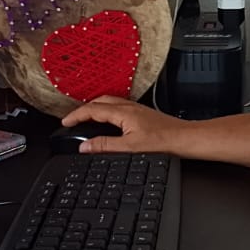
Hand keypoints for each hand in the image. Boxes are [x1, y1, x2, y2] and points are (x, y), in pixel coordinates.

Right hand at [61, 96, 190, 154]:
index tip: (65, 122)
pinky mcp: (142, 114)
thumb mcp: (130, 147)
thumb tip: (85, 146)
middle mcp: (129, 107)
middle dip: (84, 109)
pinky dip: (106, 112)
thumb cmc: (164, 141)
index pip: (92, 110)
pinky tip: (110, 122)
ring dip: (95, 109)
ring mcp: (136, 109)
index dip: (76, 115)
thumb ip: (105, 146)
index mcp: (123, 112)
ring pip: (110, 103)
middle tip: (73, 119)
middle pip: (100, 102)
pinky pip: (118, 107)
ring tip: (86, 119)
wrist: (184, 138)